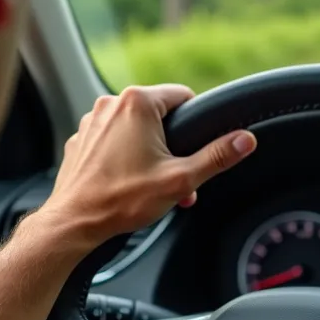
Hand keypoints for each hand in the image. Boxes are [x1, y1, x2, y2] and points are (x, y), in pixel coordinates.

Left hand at [35, 84, 256, 249]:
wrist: (74, 223)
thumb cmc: (122, 200)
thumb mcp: (180, 178)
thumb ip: (217, 156)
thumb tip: (245, 139)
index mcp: (137, 103)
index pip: (183, 96)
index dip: (196, 124)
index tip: (194, 150)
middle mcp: (111, 104)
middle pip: (158, 116)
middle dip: (173, 147)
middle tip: (175, 179)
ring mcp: (92, 121)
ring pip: (135, 129)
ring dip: (150, 153)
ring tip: (152, 186)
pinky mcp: (80, 140)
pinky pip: (112, 140)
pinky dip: (124, 157)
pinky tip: (127, 183)